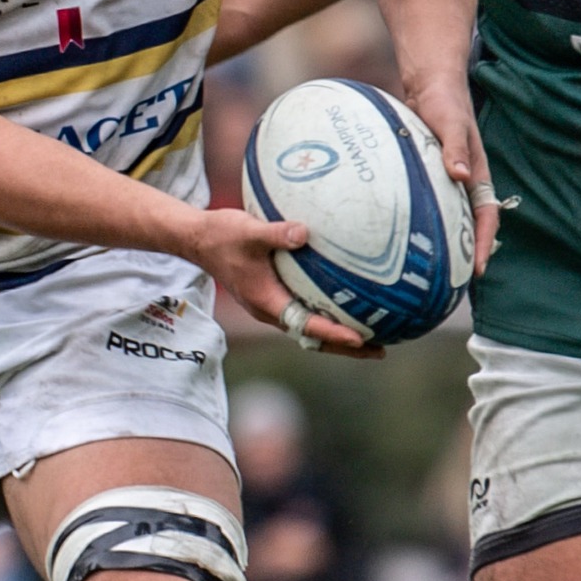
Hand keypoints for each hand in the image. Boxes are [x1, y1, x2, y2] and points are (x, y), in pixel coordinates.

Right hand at [189, 207, 380, 358]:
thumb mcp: (248, 231)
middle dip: (347, 348)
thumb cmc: (222, 235)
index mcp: (267, 302)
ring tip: (374, 338)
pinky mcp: (275, 296)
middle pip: (314, 339)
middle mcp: (271, 310)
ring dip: (339, 337)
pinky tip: (350, 305)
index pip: (306, 325)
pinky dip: (329, 317)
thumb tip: (305, 232)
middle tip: (381, 350)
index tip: (360, 339)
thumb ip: (276, 232)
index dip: (334, 334)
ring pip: (311, 330)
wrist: (199, 239)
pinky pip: (307, 313)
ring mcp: (273, 306)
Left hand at [403, 73, 498, 273]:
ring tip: (426, 273)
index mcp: (476, 174)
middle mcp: (463, 182)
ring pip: (448, 219)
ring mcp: (446, 180)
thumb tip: (458, 175)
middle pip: (468, 227)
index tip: (475, 269)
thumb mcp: (451, 122)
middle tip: (450, 286)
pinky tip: (398, 238)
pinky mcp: (428, 176)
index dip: (483, 244)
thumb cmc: (444, 100)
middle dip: (463, 255)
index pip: (487, 217)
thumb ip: (454, 147)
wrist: (429, 83)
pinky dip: (420, 223)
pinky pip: (426, 205)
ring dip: (442, 244)